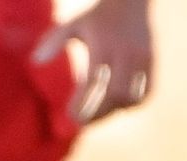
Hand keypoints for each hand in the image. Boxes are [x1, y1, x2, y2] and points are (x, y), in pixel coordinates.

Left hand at [33, 0, 154, 126]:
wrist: (130, 0)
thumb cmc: (96, 18)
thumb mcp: (73, 25)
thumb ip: (54, 41)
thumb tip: (35, 61)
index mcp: (102, 45)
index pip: (92, 82)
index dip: (82, 103)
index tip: (70, 117)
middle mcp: (124, 52)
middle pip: (114, 94)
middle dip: (99, 112)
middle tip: (84, 122)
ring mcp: (141, 57)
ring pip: (132, 97)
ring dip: (116, 110)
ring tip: (100, 114)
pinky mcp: (151, 61)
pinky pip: (147, 93)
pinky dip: (133, 104)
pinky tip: (119, 106)